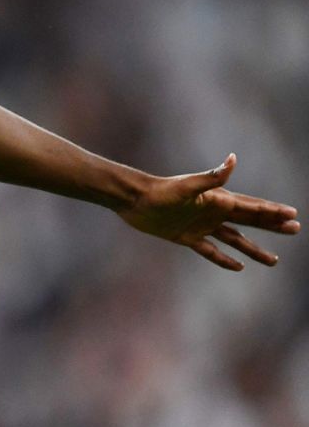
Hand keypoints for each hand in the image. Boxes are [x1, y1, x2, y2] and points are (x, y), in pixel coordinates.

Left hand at [119, 154, 299, 269]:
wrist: (133, 200)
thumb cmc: (159, 191)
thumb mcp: (187, 186)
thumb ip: (212, 177)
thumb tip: (234, 159)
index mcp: (218, 201)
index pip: (252, 207)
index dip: (272, 211)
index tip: (293, 215)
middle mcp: (213, 213)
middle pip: (250, 221)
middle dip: (272, 225)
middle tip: (295, 228)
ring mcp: (201, 226)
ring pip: (235, 240)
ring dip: (254, 249)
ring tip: (274, 260)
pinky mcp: (187, 237)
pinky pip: (211, 251)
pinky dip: (225, 259)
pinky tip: (238, 266)